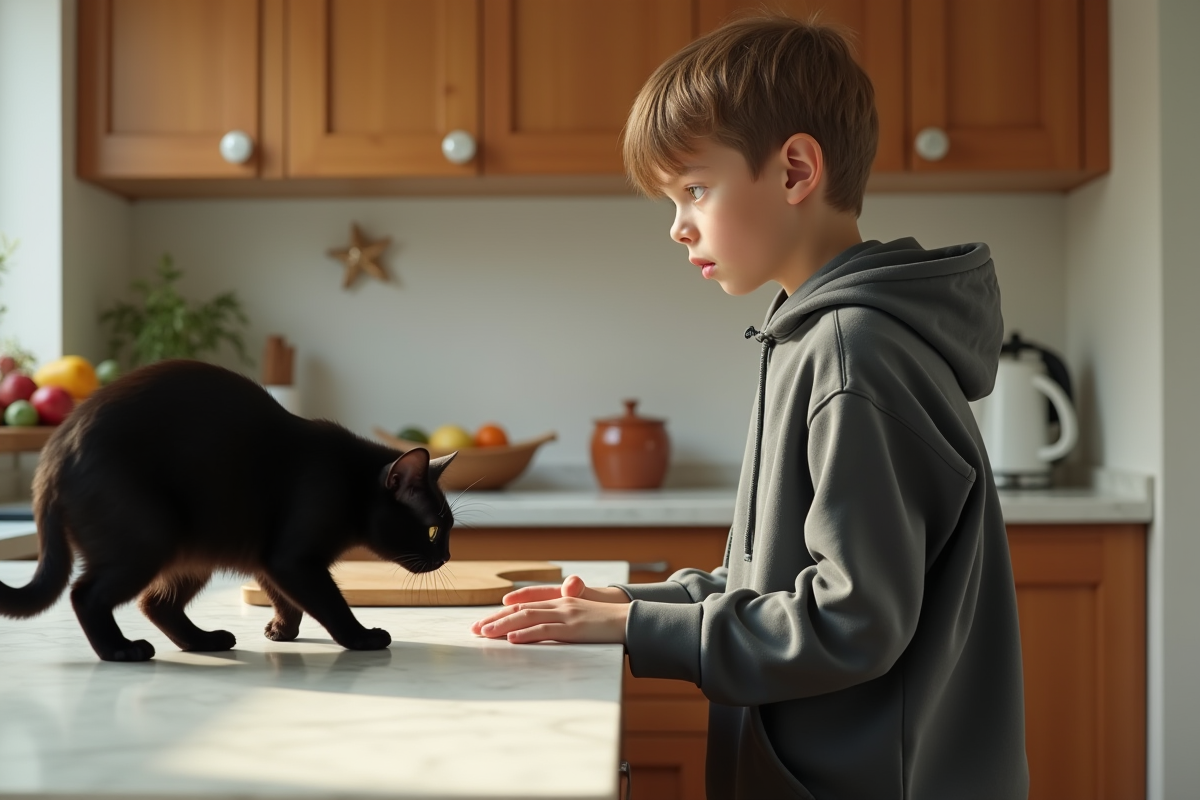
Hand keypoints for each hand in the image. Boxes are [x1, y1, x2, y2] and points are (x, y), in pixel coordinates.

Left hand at [470, 574, 630, 643]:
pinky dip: (526, 633)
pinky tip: (512, 638)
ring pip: (527, 618)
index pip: (526, 605)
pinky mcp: (573, 628)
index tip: (485, 620)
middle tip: (475, 629)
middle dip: (496, 619)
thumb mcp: (582, 618)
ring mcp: (566, 615)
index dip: (504, 612)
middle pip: (521, 610)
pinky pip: (545, 630)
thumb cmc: (610, 622)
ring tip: (485, 633)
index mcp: (561, 602)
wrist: (633, 619)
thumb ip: (563, 623)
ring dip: (503, 626)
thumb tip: (545, 632)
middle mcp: (560, 605)